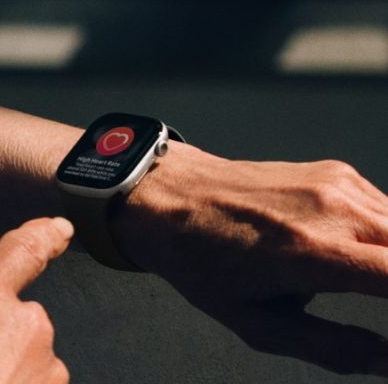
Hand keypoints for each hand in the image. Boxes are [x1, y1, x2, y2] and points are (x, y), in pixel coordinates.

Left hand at [116, 145, 387, 375]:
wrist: (167, 194)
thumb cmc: (199, 260)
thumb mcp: (255, 322)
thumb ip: (330, 347)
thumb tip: (385, 362)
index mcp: (314, 253)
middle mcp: (334, 210)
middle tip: (377, 304)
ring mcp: (337, 184)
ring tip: (367, 288)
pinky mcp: (335, 172)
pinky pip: (385, 208)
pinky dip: (386, 236)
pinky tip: (359, 256)